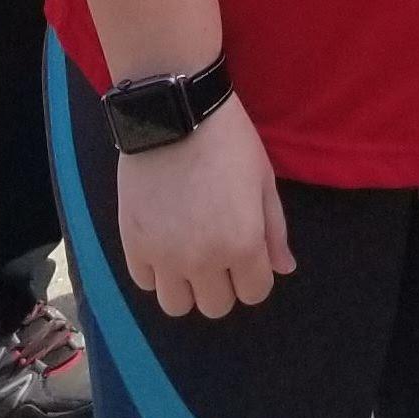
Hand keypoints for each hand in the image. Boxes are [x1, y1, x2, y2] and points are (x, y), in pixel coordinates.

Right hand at [114, 94, 295, 317]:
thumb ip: (274, 229)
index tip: (247, 253)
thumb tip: (284, 269)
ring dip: (186, 286)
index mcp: (242, 244)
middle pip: (216, 306)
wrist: (175, 111)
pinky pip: (144, 282)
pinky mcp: (133, 243)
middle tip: (217, 251)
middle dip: (223, 284)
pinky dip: (155, 270)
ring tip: (187, 255)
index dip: (255, 275)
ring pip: (177, 306)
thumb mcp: (263, 178)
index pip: (255, 293)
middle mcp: (203, 260)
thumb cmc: (228, 140)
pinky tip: (162, 242)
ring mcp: (164, 256)